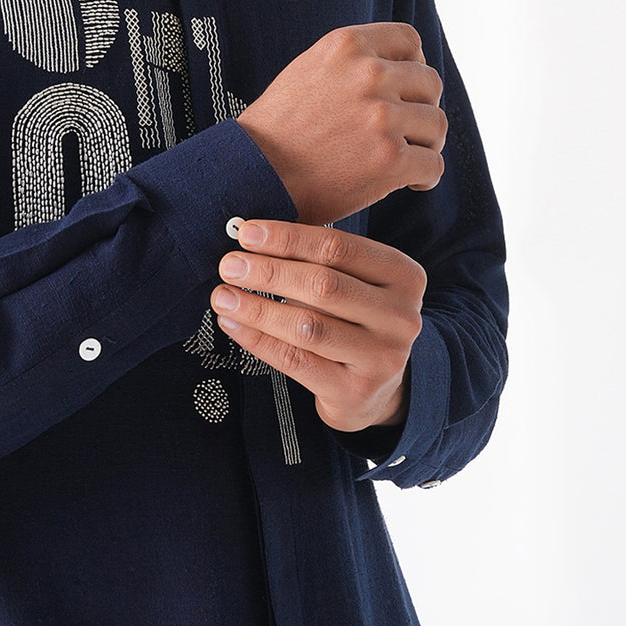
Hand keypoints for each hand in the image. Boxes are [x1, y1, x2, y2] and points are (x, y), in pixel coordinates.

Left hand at [210, 219, 426, 432]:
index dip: (287, 238)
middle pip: (323, 284)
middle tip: (229, 265)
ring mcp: (382, 357)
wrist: (376, 387)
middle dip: (268, 272)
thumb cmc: (353, 318)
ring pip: (307, 326)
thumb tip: (250, 237)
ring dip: (257, 308)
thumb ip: (313, 258)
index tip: (247, 233)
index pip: (338, 246)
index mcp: (402, 275)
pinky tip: (233, 324)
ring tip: (223, 296)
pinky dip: (257, 339)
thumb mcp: (352, 281)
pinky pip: (295, 361)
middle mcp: (400, 316)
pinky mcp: (356, 391)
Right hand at [237, 22, 446, 224]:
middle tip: (407, 130)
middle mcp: (369, 74)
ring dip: (425, 143)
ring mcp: (382, 117)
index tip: (406, 87)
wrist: (253, 174)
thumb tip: (397, 64)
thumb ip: (351, 62)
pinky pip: (433, 165)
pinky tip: (408, 182)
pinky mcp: (391, 160)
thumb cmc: (278, 129)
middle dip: (421, 107)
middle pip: (429, 82)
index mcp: (347, 45)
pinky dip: (424, 177)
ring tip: (406, 157)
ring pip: (436, 124)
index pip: (408, 38)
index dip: (413, 63)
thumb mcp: (309, 70)